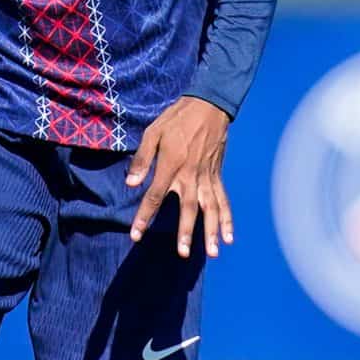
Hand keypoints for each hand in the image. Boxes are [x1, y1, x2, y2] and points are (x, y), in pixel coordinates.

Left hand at [125, 97, 234, 258]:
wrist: (209, 105)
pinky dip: (227, 218)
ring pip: (210, 208)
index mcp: (172, 164)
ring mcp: (206, 176)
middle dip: (186, 232)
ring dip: (212, 230)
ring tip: (214, 252)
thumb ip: (142, 159)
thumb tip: (130, 183)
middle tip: (183, 254)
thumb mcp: (152, 132)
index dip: (145, 216)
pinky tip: (229, 236)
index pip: (156, 196)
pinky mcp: (217, 175)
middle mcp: (191, 174)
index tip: (136, 235)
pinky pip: (223, 199)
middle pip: (188, 208)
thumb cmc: (177, 118)